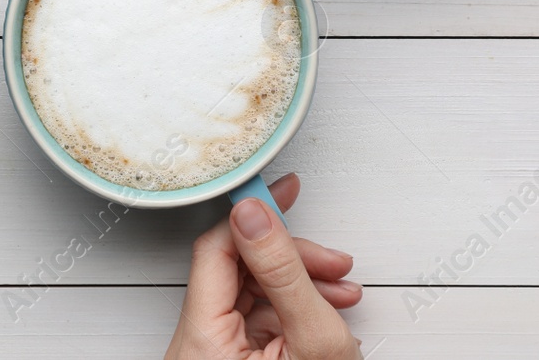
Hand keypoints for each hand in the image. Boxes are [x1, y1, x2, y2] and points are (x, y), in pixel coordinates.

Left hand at [165, 174, 361, 359]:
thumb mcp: (312, 339)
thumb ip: (284, 272)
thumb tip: (255, 211)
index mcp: (202, 342)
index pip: (218, 249)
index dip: (254, 217)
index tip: (282, 194)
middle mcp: (196, 347)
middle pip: (237, 269)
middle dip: (290, 257)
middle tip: (332, 258)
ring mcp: (212, 355)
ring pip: (250, 291)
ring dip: (299, 281)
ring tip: (342, 289)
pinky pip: (257, 317)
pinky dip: (293, 306)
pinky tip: (328, 306)